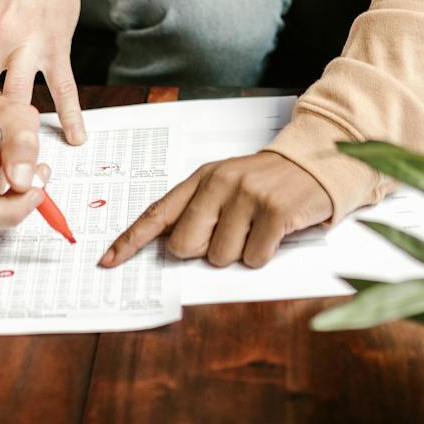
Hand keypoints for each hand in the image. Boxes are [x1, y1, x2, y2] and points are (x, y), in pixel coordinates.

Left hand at [98, 152, 331, 268]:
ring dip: (241, 253)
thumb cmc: (266, 182)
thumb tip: (172, 249)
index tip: (108, 261)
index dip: (131, 240)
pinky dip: (264, 254)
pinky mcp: (276, 212)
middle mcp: (221, 183)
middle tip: (231, 233)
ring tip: (258, 228)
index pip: (158, 212)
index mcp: (202, 177)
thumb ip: (198, 210)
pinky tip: (275, 233)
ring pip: (222, 256)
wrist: (315, 162)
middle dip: (205, 251)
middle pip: (186, 245)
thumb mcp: (227, 185)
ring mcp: (248, 195)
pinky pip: (254, 258)